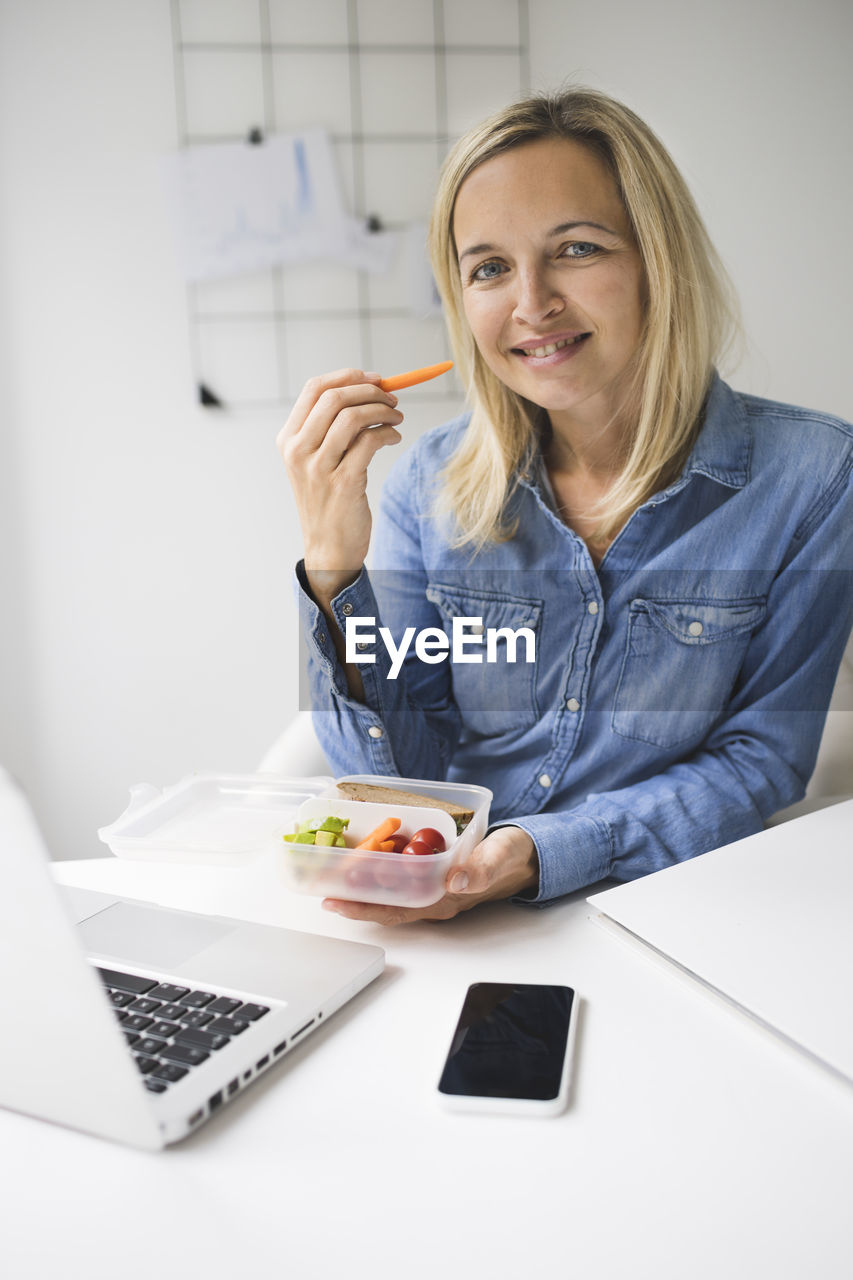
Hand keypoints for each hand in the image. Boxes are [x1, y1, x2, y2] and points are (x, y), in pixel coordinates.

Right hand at [276, 368, 403, 593]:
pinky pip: (370, 442)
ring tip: (397, 418)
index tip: (374, 378)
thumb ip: (331, 428)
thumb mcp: (317, 461)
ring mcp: (318, 468)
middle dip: (370, 391)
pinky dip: (388, 434)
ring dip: (383, 411)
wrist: (328, 547)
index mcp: (288, 439)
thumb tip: (368, 390)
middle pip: (335, 398)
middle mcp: (298, 451)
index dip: (347, 376)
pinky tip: (394, 438)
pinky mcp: (343, 483)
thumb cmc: (328, 500)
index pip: (314, 388)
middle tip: (392, 398)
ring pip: (353, 417)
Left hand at [321, 826, 538, 925]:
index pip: (395, 909)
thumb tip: (457, 878)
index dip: (363, 907)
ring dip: (361, 887)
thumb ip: (482, 868)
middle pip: (384, 905)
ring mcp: (432, 891)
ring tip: (330, 877)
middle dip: (351, 899)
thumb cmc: (511, 857)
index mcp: (445, 899)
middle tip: (319, 888)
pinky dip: (378, 873)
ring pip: (390, 893)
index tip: (334, 901)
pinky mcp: (433, 877)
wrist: (525, 858)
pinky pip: (400, 879)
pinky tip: (362, 861)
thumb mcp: (501, 856)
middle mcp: (434, 900)